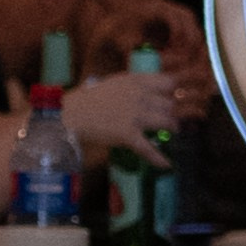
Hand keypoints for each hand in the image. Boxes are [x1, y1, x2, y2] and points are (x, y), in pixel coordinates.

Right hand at [65, 71, 179, 158]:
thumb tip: (150, 93)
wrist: (72, 114)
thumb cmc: (89, 98)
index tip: (173, 97)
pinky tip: (166, 164)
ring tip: (172, 131)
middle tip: (172, 118)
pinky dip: (159, 158)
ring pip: (166, 122)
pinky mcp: (128, 135)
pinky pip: (149, 149)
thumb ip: (134, 86)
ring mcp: (135, 116)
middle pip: (169, 104)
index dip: (173, 92)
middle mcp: (139, 96)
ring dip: (172, 127)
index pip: (167, 82)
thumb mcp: (114, 83)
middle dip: (173, 112)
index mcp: (135, 80)